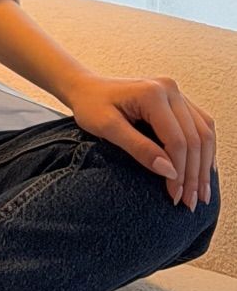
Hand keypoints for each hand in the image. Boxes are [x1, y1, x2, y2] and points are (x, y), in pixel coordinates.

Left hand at [65, 72, 215, 207]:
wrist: (86, 88)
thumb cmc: (91, 106)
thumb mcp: (107, 128)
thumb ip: (138, 148)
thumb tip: (169, 171)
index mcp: (152, 93)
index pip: (177, 139)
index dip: (179, 172)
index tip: (174, 196)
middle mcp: (169, 89)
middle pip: (195, 137)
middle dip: (195, 174)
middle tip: (190, 202)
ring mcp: (175, 93)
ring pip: (204, 131)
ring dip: (205, 164)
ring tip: (201, 193)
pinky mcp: (177, 100)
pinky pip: (201, 125)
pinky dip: (205, 149)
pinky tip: (204, 169)